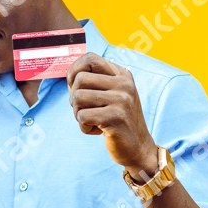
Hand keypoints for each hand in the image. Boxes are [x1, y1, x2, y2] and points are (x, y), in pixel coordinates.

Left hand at [66, 53, 157, 178]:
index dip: (74, 72)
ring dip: (79, 114)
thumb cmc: (118, 122)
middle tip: (86, 111)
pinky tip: (98, 130)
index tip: (75, 88)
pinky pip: (83, 117)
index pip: (90, 58)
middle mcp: (123, 84)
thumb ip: (95, 83)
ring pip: (78, 98)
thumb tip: (69, 75)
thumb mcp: (111, 96)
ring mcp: (121, 100)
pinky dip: (84, 127)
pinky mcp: (115, 117)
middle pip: (79, 80)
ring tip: (93, 121)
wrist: (138, 148)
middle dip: (75, 99)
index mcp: (121, 74)